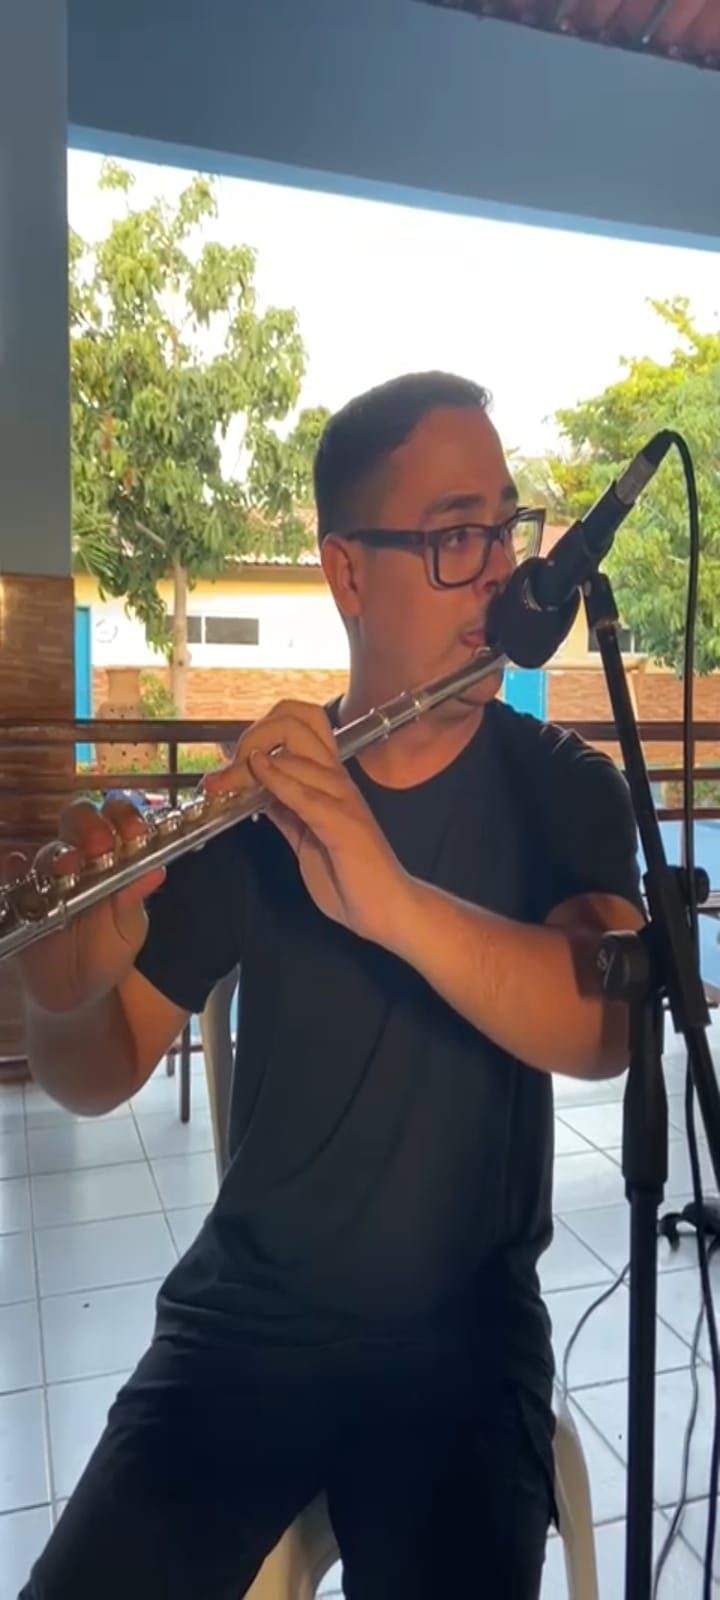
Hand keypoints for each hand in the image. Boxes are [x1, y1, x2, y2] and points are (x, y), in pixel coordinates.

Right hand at [9, 796, 164, 1013]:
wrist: (75, 993)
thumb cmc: (106, 953)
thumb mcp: (128, 931)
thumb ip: (133, 900)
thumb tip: (157, 871)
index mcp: (112, 858)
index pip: (117, 820)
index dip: (125, 817)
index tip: (135, 831)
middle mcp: (78, 858)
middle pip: (78, 820)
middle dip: (90, 826)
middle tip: (100, 844)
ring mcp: (46, 876)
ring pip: (48, 850)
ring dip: (58, 853)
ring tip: (69, 865)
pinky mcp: (19, 897)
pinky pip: (10, 875)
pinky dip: (12, 866)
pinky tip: (17, 867)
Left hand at [204, 700, 408, 942]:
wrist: (385, 908)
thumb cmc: (351, 878)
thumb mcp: (306, 838)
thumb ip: (286, 812)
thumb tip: (258, 793)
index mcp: (330, 780)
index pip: (299, 725)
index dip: (261, 733)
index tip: (232, 765)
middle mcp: (336, 780)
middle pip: (298, 721)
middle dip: (254, 734)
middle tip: (230, 767)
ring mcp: (342, 798)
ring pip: (296, 753)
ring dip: (250, 764)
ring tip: (224, 783)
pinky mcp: (341, 824)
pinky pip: (305, 792)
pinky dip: (276, 779)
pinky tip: (257, 773)